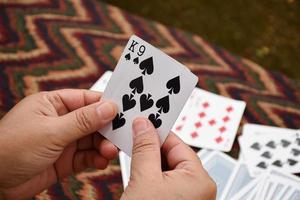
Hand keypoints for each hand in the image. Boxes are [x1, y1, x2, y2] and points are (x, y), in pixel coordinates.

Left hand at [0, 89, 117, 198]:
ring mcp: (64, 141)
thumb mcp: (50, 131)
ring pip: (92, 140)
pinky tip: (101, 160)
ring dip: (103, 145)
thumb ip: (82, 121)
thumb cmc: (8, 149)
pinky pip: (87, 156)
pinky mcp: (66, 160)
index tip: (122, 109)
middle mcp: (60, 121)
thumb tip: (108, 108)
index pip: (86, 99)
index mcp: (52, 104)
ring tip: (109, 151)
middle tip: (120, 134)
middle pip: (92, 120)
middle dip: (106, 128)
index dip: (104, 104)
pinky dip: (96, 158)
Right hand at [122, 118, 215, 199]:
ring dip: (149, 164)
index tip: (142, 123)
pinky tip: (138, 176)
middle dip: (150, 149)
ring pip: (166, 170)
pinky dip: (151, 177)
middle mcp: (199, 188)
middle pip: (172, 156)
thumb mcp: (144, 179)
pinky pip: (165, 183)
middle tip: (132, 139)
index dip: (156, 132)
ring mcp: (189, 197)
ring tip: (132, 159)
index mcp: (200, 179)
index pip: (177, 144)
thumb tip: (144, 125)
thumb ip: (145, 148)